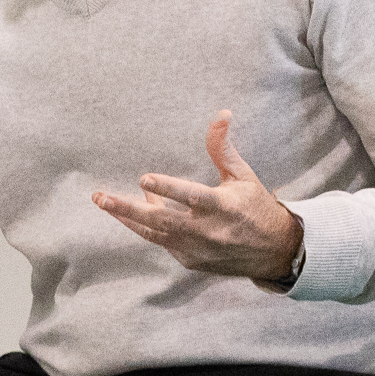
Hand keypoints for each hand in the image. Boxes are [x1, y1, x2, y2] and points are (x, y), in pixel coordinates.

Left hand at [91, 111, 303, 280]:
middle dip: (128, 208)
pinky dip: (144, 226)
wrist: (274, 252)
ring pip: (153, 234)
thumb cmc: (256, 208)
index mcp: (224, 207)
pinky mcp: (189, 260)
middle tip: (100, 197)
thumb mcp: (244, 177)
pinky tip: (127, 212)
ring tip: (102, 201)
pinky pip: (160, 242)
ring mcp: (196, 249)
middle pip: (161, 220)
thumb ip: (223, 150)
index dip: (167, 189)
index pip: (191, 197)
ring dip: (126, 218)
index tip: (143, 179)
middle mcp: (207, 231)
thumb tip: (220, 115)